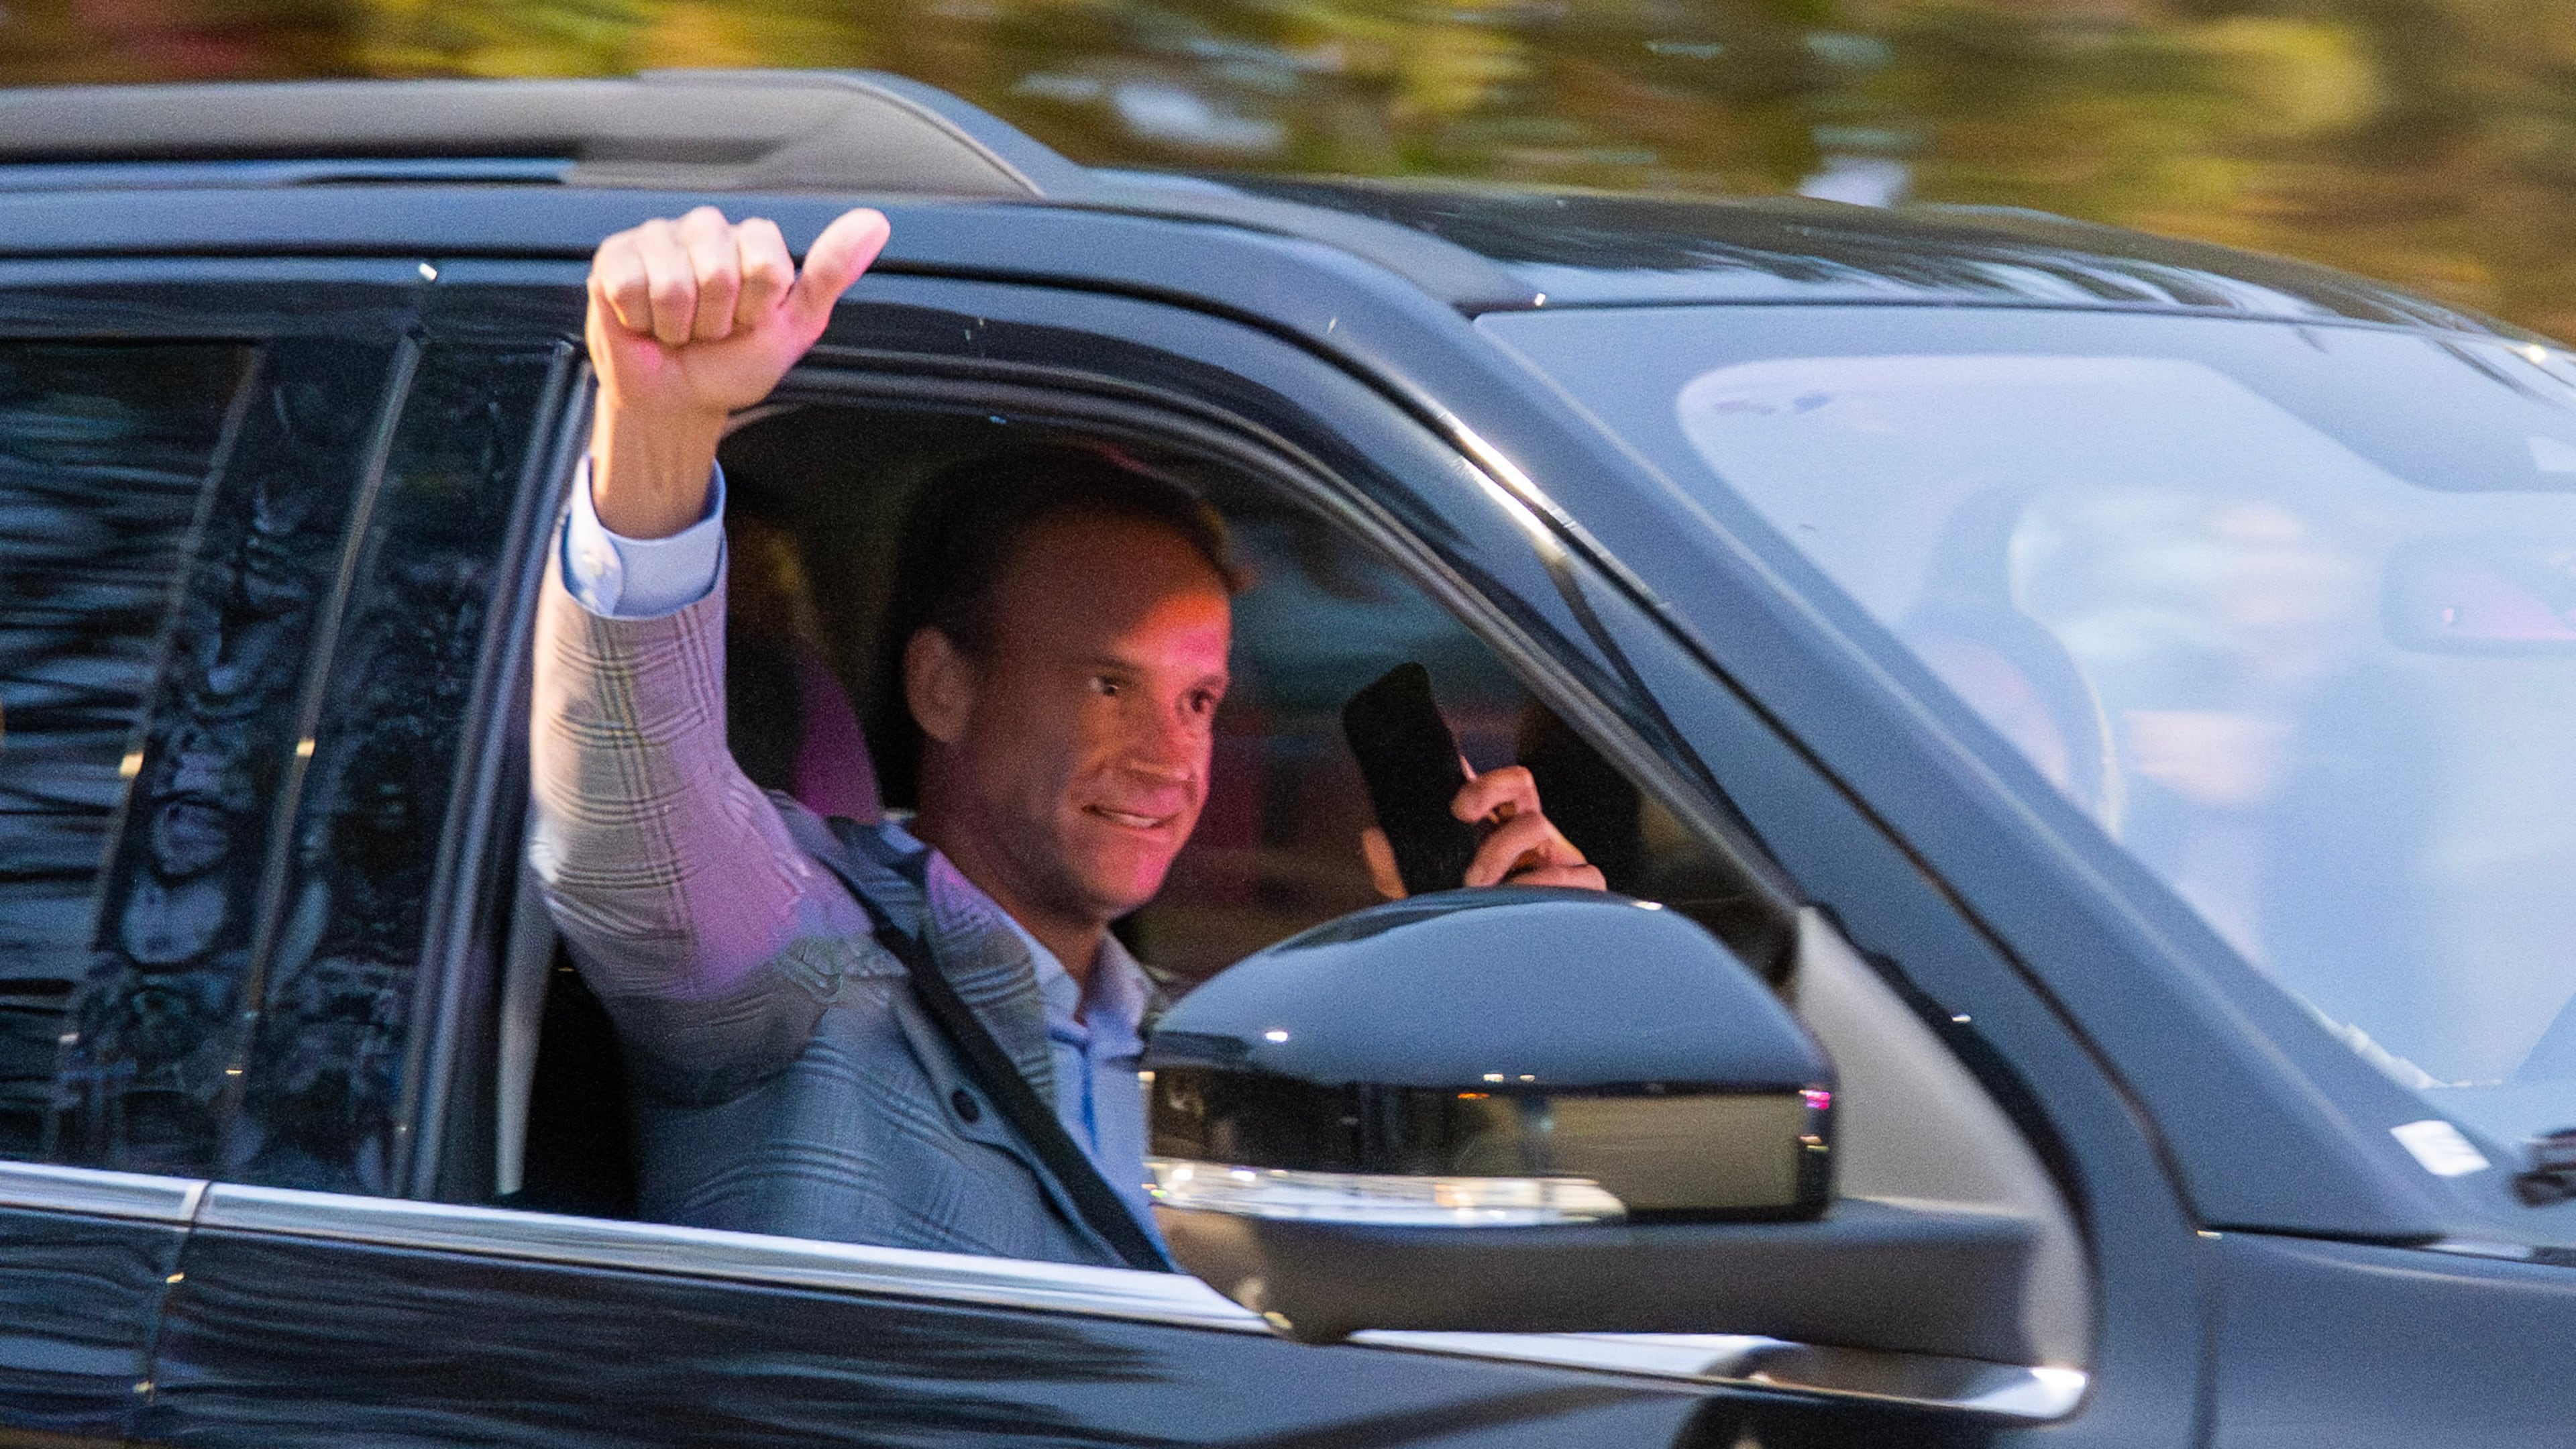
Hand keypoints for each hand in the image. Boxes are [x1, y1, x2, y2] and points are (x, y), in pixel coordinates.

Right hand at [584, 205, 890, 537]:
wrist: (677, 401)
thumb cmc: (732, 363)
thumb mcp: (793, 327)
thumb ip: (830, 274)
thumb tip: (875, 223)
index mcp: (752, 240)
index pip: (766, 262)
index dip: (757, 308)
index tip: (748, 324)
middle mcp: (706, 228)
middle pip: (719, 271)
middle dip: (716, 321)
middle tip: (708, 331)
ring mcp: (657, 237)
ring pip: (673, 282)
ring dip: (677, 326)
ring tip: (677, 330)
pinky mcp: (613, 256)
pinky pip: (629, 286)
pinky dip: (639, 321)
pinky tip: (642, 322)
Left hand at [1360, 763, 1606, 897]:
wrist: (1484, 962)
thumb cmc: (1459, 910)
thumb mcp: (1421, 884)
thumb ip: (1395, 861)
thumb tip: (1375, 839)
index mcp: (1494, 820)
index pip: (1502, 781)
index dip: (1485, 786)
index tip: (1458, 810)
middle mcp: (1526, 830)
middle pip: (1524, 791)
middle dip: (1492, 821)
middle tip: (1469, 860)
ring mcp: (1554, 855)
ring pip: (1542, 830)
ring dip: (1510, 859)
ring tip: (1489, 893)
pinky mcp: (1579, 885)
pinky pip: (1582, 875)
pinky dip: (1552, 886)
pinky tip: (1523, 905)